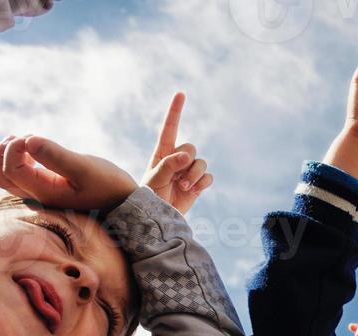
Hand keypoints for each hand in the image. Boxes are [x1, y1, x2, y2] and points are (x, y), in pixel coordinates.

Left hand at [0, 135, 137, 211]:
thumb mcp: (85, 168)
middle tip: (20, 136)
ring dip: (9, 156)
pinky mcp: (49, 191)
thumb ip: (55, 156)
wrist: (126, 205)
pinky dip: (20, 161)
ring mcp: (43, 196)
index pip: (11, 170)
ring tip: (23, 140)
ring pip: (10, 179)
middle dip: (3, 152)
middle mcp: (39, 198)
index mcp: (45, 193)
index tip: (32, 136)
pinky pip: (22, 178)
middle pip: (3, 178)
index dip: (13, 147)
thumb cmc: (109, 186)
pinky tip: (34, 151)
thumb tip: (28, 140)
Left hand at [142, 93, 211, 214]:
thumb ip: (169, 165)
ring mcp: (188, 171)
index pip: (169, 129)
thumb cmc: (149, 198)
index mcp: (162, 153)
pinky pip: (208, 176)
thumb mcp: (154, 179)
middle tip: (177, 179)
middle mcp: (177, 159)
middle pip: (190, 147)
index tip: (180, 94)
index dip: (175, 111)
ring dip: (194, 175)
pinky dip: (202, 183)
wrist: (157, 218)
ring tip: (184, 187)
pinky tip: (193, 191)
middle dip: (186, 162)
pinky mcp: (198, 183)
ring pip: (201, 162)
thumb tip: (187, 155)